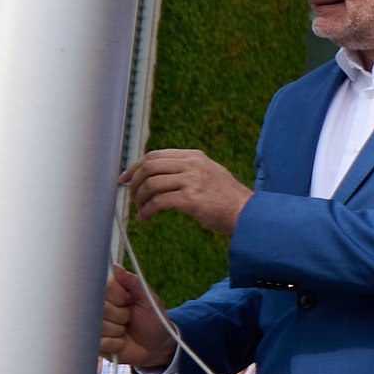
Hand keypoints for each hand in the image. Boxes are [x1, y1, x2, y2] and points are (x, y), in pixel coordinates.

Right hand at [101, 267, 170, 368]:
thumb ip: (133, 282)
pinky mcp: (92, 344)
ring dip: (118, 330)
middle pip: (100, 307)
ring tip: (124, 330)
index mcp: (107, 294)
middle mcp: (95, 308)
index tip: (128, 300)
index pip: (103, 287)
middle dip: (121, 314)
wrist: (155, 346)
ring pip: (99, 325)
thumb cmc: (152, 319)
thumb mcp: (148, 299)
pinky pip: (100, 342)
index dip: (118, 296)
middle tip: (128, 317)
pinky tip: (120, 342)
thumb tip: (117, 268)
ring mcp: (91, 326)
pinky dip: (116, 343)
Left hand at [124, 150, 252, 238]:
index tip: (125, 178)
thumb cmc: (228, 198)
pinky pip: (158, 202)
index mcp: (195, 156)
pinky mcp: (191, 200)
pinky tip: (144, 218)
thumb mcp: (210, 173)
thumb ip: (188, 169)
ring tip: (140, 209)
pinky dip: (146, 211)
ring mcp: (192, 181)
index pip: (155, 155)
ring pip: (151, 184)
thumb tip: (157, 174)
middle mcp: (193, 165)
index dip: (135, 166)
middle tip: (131, 196)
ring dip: (140, 198)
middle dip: (134, 181)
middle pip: (149, 166)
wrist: (248, 213)